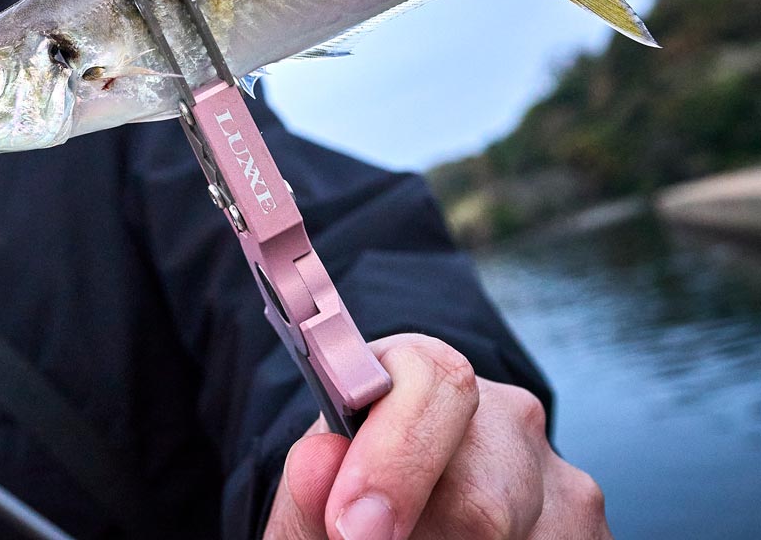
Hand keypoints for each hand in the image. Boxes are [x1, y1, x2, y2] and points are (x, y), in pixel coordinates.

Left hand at [264, 334, 608, 539]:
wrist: (399, 513)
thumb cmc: (350, 507)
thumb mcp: (316, 499)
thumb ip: (309, 487)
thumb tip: (318, 458)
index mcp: (424, 376)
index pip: (433, 383)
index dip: (395, 459)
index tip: (352, 526)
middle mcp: (505, 416)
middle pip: (484, 494)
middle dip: (427, 538)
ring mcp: (560, 478)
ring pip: (521, 537)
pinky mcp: (591, 531)